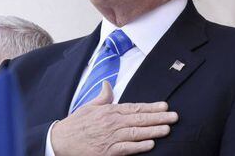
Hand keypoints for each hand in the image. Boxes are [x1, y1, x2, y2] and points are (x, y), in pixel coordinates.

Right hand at [51, 81, 177, 155]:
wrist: (60, 141)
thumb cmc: (76, 124)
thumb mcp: (88, 106)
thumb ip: (102, 97)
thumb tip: (107, 84)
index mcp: (109, 111)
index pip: (134, 107)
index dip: (151, 107)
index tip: (164, 106)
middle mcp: (112, 122)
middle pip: (139, 119)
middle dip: (158, 117)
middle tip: (174, 116)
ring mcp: (110, 137)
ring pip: (136, 133)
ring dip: (153, 130)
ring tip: (167, 128)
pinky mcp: (107, 152)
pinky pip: (126, 149)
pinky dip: (139, 146)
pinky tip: (151, 144)